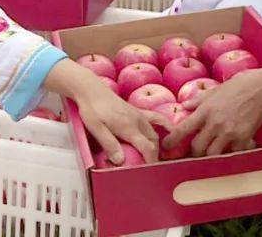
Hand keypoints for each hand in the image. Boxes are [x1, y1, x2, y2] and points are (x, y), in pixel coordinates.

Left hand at [44, 59, 165, 163]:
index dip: (150, 161)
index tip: (148, 172)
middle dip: (153, 156)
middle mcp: (137, 121)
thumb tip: (120, 161)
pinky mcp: (136, 110)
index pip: (147, 148)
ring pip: (154, 133)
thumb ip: (109, 144)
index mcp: (129, 127)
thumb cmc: (91, 109)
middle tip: (146, 167)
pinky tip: (169, 130)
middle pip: (153, 142)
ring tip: (150, 157)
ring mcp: (139, 115)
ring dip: (155, 146)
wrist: (91, 90)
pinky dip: (164, 125)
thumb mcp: (96, 128)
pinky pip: (155, 119)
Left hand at [162, 63, 261, 156]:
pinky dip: (230, 155)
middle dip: (194, 153)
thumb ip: (198, 100)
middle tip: (193, 154)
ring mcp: (229, 132)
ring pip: (213, 154)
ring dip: (210, 157)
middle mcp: (215, 123)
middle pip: (197, 148)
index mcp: (205, 110)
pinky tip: (230, 152)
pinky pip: (232, 154)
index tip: (165, 147)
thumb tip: (183, 105)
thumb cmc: (238, 87)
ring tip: (209, 156)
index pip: (183, 129)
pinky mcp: (243, 138)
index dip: (172, 140)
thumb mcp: (215, 91)